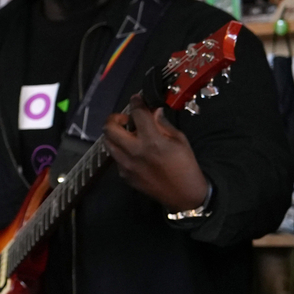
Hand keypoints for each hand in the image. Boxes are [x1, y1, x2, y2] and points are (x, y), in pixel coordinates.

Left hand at [103, 93, 209, 211]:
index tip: (136, 98)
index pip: (137, 113)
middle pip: (109, 127)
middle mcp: (134, 151)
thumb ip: (163, 124)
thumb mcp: (180, 140)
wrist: (184, 195)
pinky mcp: (124, 175)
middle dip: (115, 118)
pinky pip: (115, 157)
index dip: (135, 102)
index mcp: (152, 141)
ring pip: (107, 142)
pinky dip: (120, 149)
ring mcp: (126, 164)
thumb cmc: (186, 166)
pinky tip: (132, 151)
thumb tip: (153, 110)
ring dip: (114, 134)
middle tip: (126, 119)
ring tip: (127, 134)